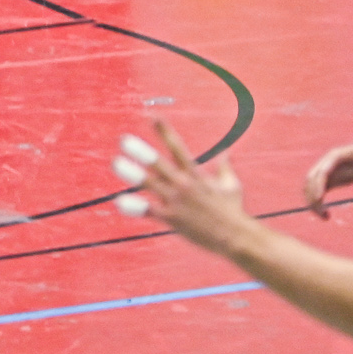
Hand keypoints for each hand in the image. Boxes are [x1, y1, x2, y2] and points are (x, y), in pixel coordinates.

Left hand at [115, 120, 257, 257]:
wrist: (235, 237)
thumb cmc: (233, 211)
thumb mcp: (232, 185)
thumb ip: (225, 167)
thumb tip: (228, 152)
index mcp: (195, 174)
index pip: (177, 147)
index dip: (164, 131)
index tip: (153, 116)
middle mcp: (183, 184)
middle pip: (158, 164)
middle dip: (141, 151)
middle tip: (124, 140)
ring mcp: (176, 201)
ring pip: (150, 184)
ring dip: (132, 173)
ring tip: (117, 163)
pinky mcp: (172, 219)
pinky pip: (148, 211)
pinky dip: (134, 207)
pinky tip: (119, 201)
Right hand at [301, 139, 352, 219]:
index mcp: (335, 157)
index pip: (322, 172)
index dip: (318, 185)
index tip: (319, 200)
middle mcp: (325, 164)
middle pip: (311, 181)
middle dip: (312, 197)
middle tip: (322, 213)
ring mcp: (324, 172)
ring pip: (309, 189)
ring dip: (312, 203)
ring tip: (325, 217)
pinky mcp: (326, 181)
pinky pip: (315, 193)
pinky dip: (316, 205)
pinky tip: (326, 216)